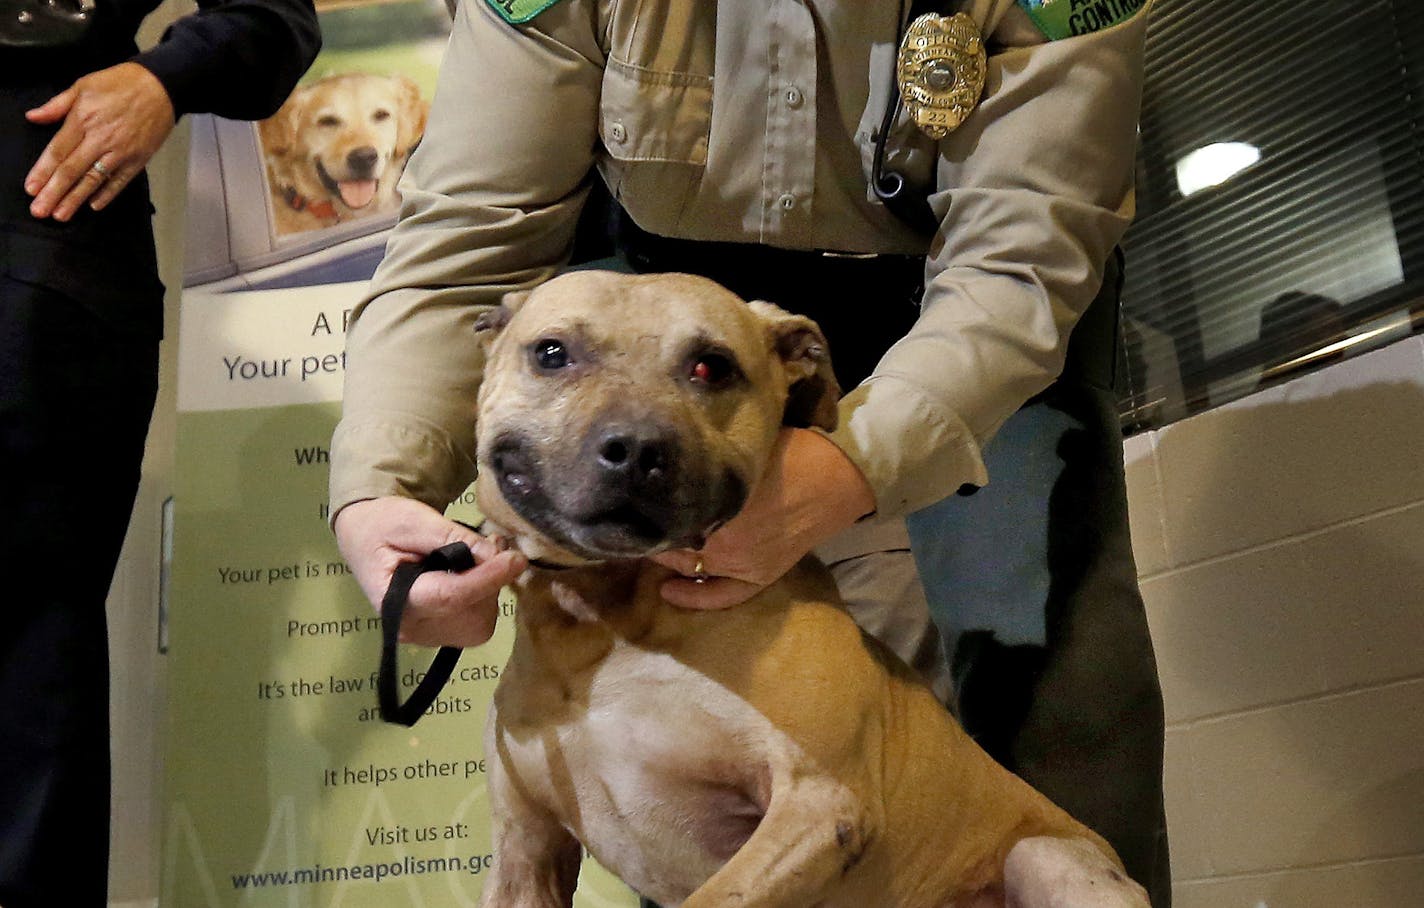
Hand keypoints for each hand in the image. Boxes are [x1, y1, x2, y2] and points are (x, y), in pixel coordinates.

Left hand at [24, 62, 176, 221]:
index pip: (58, 151)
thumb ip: (57, 104)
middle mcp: (100, 138)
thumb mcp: (83, 85)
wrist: (161, 86)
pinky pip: (120, 180)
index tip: (31, 188)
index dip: (43, 171)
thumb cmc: (121, 83)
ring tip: (61, 215)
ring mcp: (121, 151)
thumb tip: (33, 117)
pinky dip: (107, 194)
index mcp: (83, 119)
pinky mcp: (138, 158)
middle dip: (54, 192)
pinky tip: (94, 206)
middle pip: (72, 170)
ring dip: (75, 199)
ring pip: (93, 179)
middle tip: (40, 210)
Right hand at [334, 496, 527, 647]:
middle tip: (493, 545)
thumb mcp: (414, 520)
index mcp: (394, 599)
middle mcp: (410, 628)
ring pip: (478, 624)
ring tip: (482, 556)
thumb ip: (453, 537)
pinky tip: (476, 574)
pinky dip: (484, 599)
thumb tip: (495, 555)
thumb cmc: (385, 525)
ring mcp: (425, 637)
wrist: (365, 538)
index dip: (488, 578)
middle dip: (489, 581)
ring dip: (489, 590)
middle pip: (470, 615)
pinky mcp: (439, 635)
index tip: (516, 559)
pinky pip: (476, 625)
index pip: (451, 597)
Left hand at [651, 428, 874, 609]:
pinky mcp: (759, 575)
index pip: (662, 514)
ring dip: (666, 557)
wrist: (838, 476)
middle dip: (652, 530)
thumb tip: (666, 465)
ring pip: (687, 566)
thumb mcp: (738, 449)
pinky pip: (721, 595)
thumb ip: (704, 464)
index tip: (630, 499)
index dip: (644, 507)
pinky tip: (668, 592)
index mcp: (715, 505)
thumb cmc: (790, 451)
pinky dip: (694, 598)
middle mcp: (722, 540)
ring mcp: (740, 563)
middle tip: (633, 519)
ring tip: (647, 544)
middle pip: (670, 541)